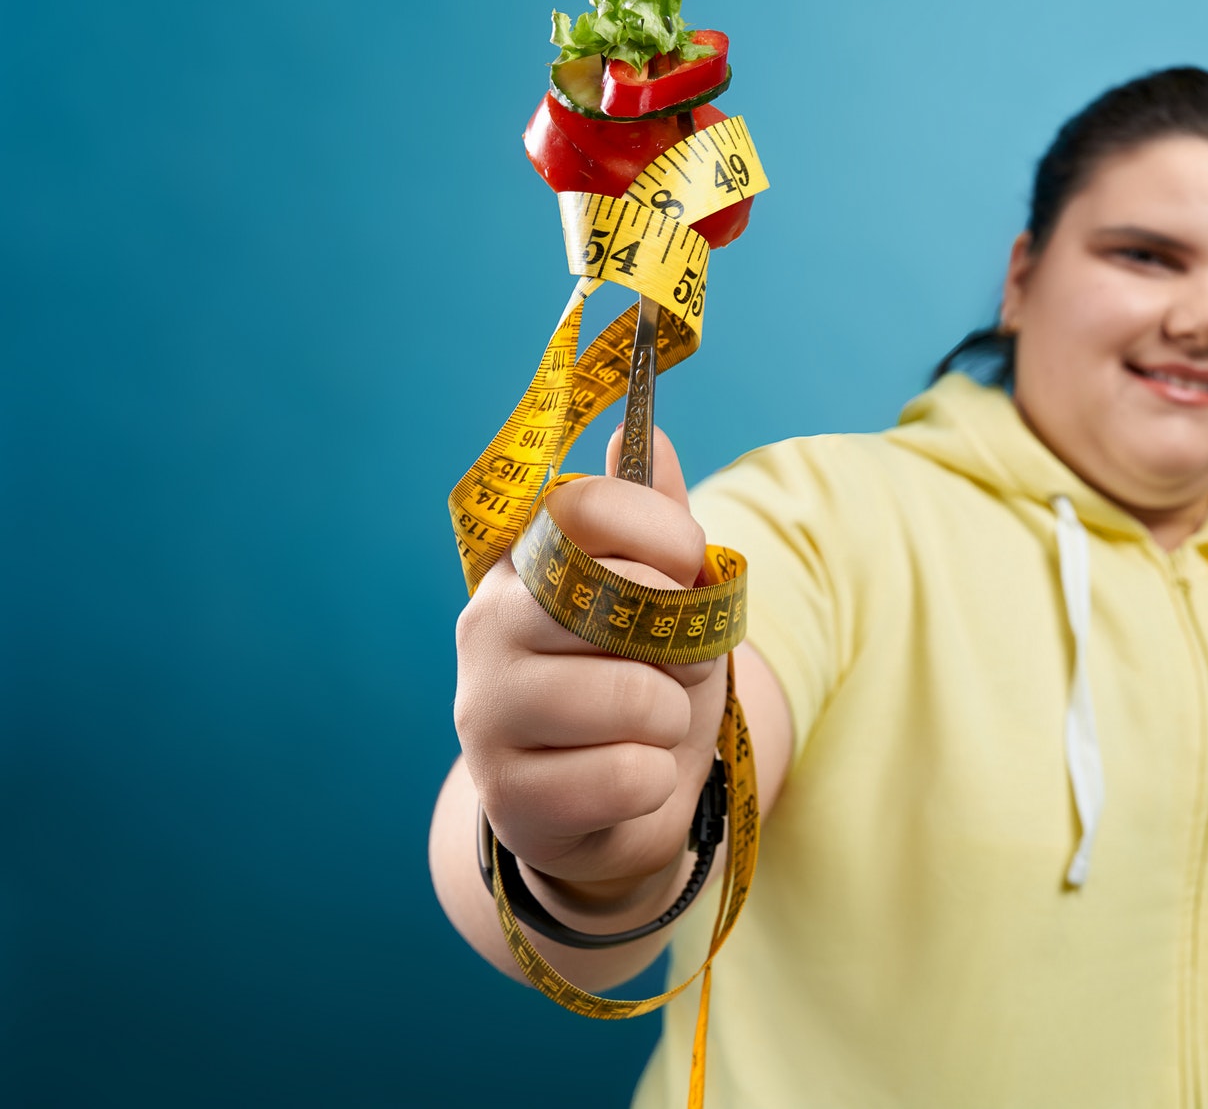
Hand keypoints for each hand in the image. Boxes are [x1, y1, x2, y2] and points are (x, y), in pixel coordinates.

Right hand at [452, 427, 726, 915]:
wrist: (612, 803)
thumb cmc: (639, 681)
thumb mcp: (663, 598)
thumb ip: (656, 520)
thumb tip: (647, 435)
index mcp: (522, 562)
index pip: (587, 508)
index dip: (664, 533)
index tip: (691, 563)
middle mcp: (486, 626)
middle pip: (617, 602)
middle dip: (680, 640)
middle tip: (674, 663)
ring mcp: (485, 714)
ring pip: (631, 698)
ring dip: (669, 719)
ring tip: (646, 726)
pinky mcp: (508, 798)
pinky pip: (627, 776)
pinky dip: (652, 781)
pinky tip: (623, 780)